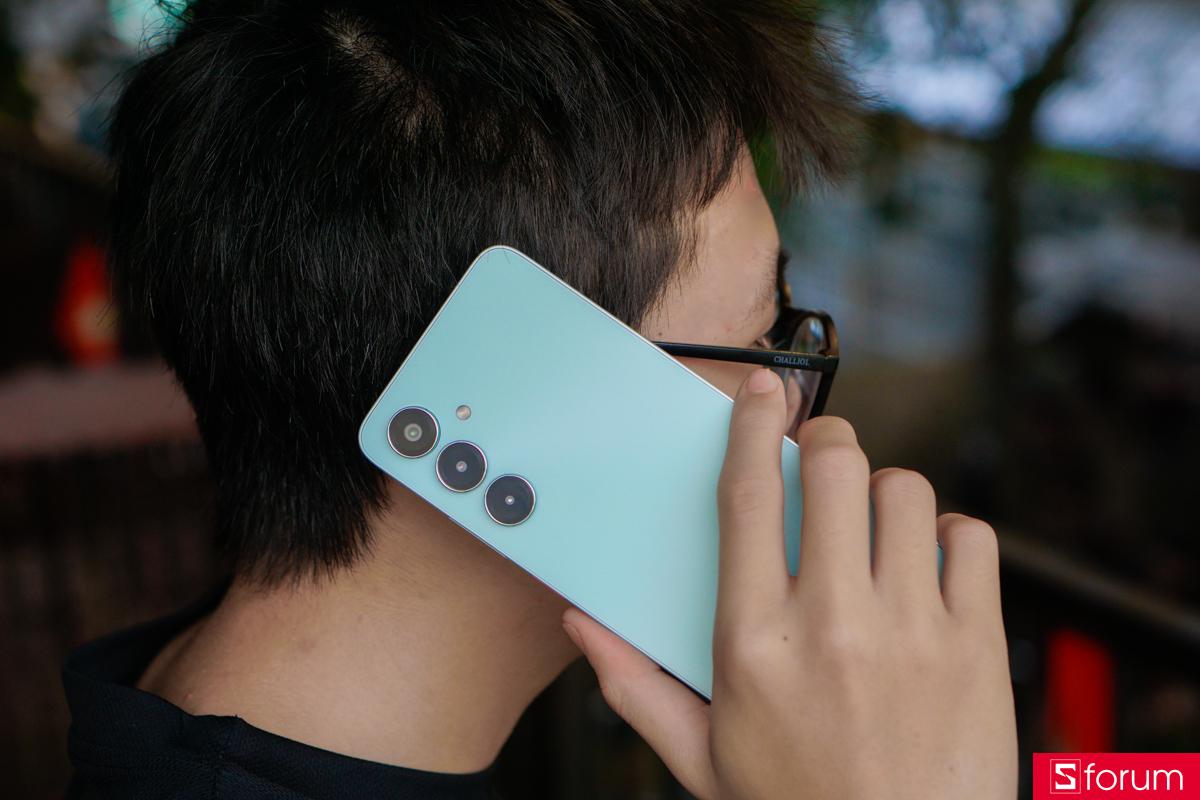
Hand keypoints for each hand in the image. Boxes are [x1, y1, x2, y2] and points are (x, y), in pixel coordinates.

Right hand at [562, 368, 1016, 799]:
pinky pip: (971, 538)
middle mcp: (832, 624)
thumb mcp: (701, 759)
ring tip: (874, 522)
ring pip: (904, 491)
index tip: (761, 392)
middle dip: (826, 441)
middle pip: (834, 468)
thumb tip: (581, 623)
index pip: (747, 499)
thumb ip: (636, 686)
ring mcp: (910, 631)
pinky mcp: (974, 645)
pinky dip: (950, 534)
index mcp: (753, 643)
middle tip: (822, 454)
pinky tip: (926, 563)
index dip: (752, 428)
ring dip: (885, 490)